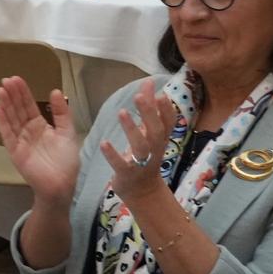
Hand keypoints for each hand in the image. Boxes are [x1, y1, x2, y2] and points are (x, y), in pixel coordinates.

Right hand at [0, 75, 80, 201]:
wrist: (61, 184)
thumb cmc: (66, 161)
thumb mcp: (67, 132)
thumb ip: (61, 112)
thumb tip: (56, 90)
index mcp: (40, 126)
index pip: (29, 106)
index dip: (23, 93)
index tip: (16, 79)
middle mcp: (28, 131)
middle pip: (18, 109)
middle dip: (12, 95)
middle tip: (5, 80)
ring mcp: (20, 141)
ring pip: (11, 119)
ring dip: (5, 104)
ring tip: (0, 89)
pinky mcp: (15, 151)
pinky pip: (7, 134)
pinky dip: (2, 122)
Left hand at [97, 79, 176, 200]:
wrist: (143, 191)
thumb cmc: (145, 156)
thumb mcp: (149, 132)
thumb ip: (149, 108)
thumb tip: (149, 82)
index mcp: (160, 139)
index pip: (168, 123)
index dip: (166, 110)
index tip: (160, 94)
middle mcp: (154, 150)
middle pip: (156, 131)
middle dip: (149, 113)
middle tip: (138, 96)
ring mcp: (141, 163)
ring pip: (140, 147)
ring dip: (132, 130)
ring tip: (121, 113)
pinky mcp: (127, 173)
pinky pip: (120, 164)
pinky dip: (113, 154)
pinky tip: (104, 142)